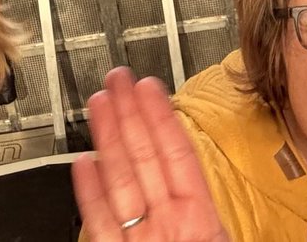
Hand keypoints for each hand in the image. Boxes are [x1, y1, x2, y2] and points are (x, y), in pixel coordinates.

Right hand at [72, 68, 228, 241]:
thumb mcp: (222, 236)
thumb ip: (213, 202)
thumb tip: (219, 174)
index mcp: (199, 217)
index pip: (177, 154)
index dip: (162, 117)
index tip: (149, 85)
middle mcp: (166, 222)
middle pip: (144, 158)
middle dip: (130, 113)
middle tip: (119, 79)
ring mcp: (139, 237)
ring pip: (120, 181)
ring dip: (108, 138)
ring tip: (99, 103)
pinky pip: (101, 221)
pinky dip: (90, 192)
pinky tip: (84, 163)